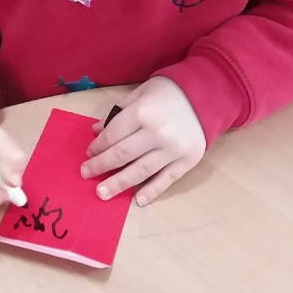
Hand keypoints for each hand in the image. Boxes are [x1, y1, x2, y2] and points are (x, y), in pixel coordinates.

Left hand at [81, 77, 205, 206]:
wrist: (206, 95)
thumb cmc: (168, 92)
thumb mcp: (140, 94)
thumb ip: (118, 113)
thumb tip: (96, 132)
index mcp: (142, 113)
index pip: (113, 135)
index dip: (98, 146)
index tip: (89, 153)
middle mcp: (157, 133)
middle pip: (123, 155)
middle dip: (101, 166)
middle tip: (86, 174)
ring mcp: (173, 149)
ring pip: (141, 171)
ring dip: (119, 183)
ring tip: (102, 193)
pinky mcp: (187, 160)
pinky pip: (166, 179)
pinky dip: (152, 191)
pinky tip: (137, 200)